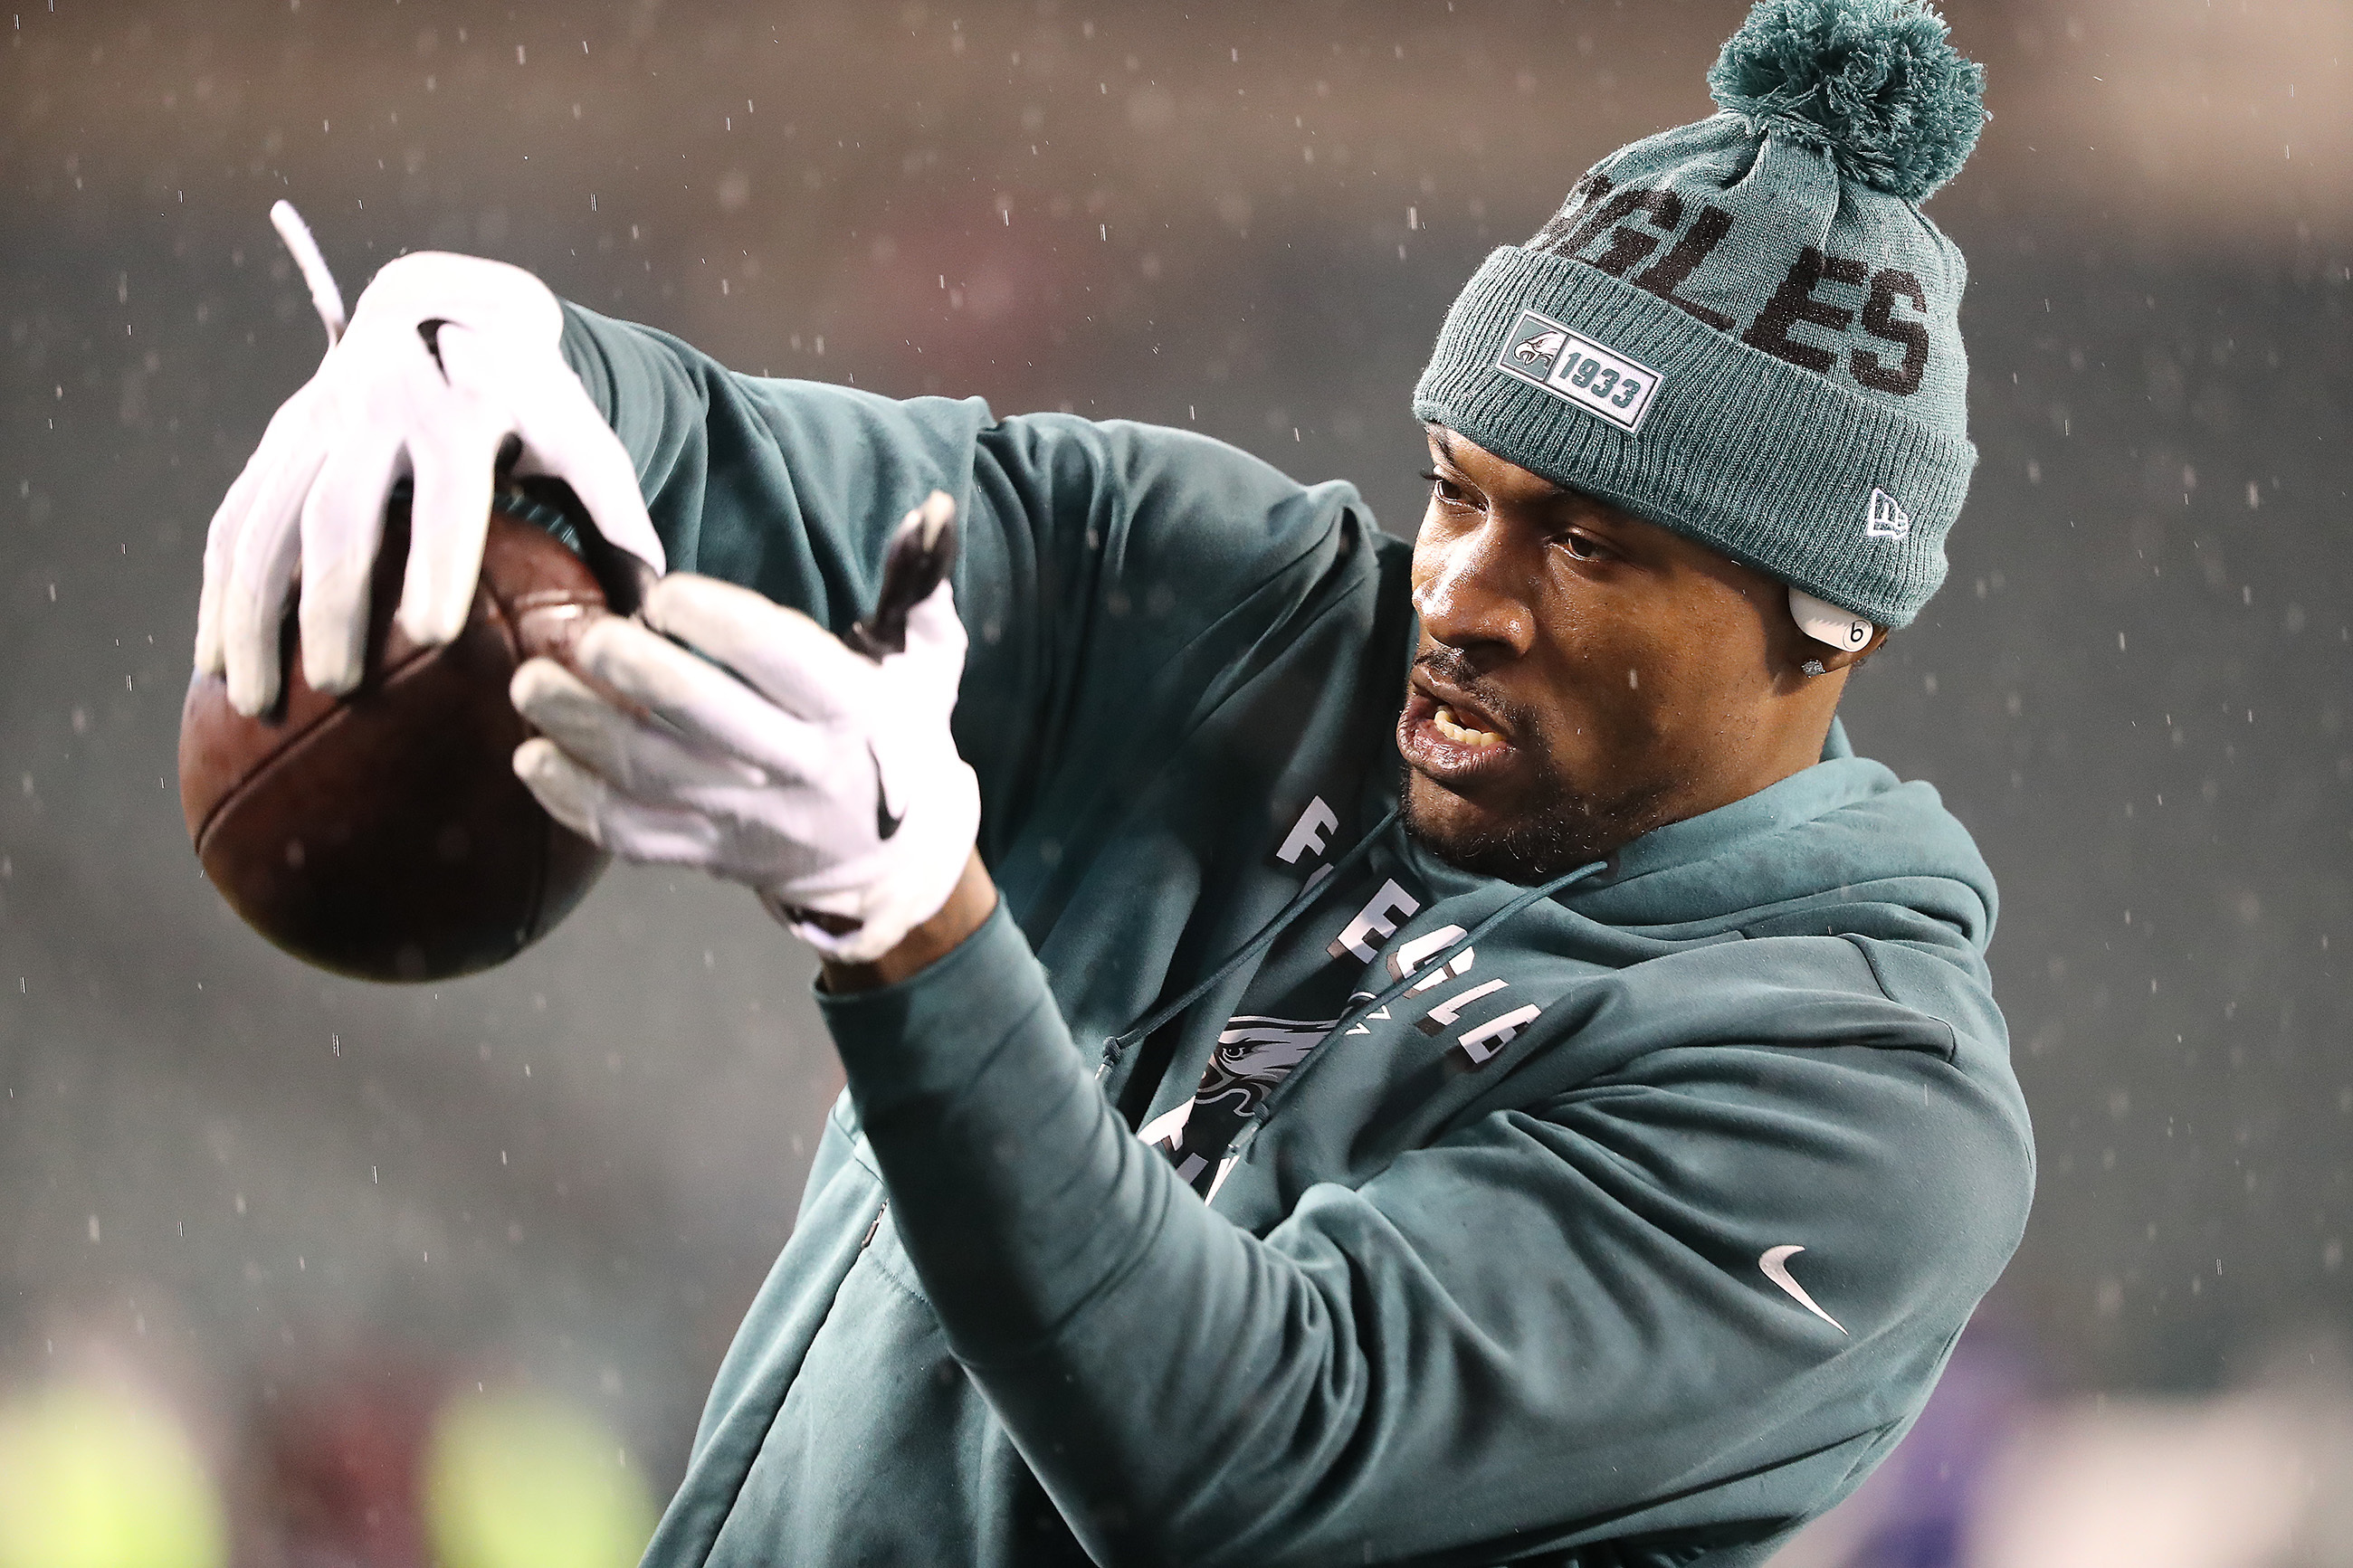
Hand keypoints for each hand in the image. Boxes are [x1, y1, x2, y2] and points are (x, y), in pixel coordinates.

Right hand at [196, 247, 663, 715]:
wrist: (444, 305)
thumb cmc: (529, 399)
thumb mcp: (582, 438)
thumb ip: (619, 516)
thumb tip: (655, 610)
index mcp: (460, 410)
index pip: (449, 493)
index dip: (438, 559)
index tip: (432, 633)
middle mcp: (374, 411)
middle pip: (339, 516)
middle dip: (333, 605)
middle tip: (337, 689)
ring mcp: (311, 424)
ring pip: (264, 523)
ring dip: (252, 615)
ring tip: (256, 702)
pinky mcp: (273, 441)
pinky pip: (232, 521)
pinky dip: (216, 593)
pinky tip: (213, 663)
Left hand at [508, 506, 981, 965]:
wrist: (896, 857)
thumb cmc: (901, 735)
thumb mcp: (927, 661)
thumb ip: (919, 584)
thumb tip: (929, 509)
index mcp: (853, 710)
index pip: (778, 657)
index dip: (714, 619)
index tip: (664, 593)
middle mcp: (799, 769)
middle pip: (700, 716)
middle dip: (630, 667)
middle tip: (585, 635)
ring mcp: (749, 820)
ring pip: (648, 775)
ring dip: (579, 727)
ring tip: (532, 683)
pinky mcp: (710, 857)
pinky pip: (630, 835)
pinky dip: (572, 801)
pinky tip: (534, 758)